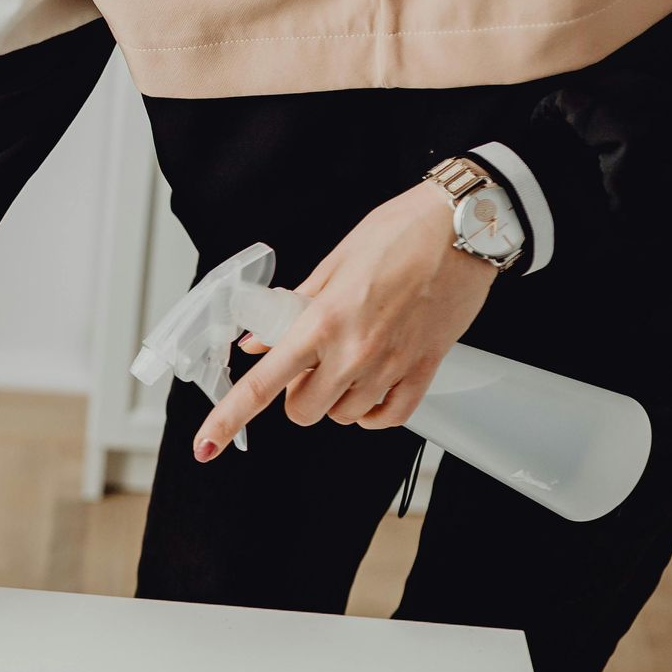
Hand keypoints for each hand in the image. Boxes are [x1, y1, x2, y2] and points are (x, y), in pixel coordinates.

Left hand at [194, 183, 496, 458]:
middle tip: (309, 364)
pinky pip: (389, 417)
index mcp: (321, 321)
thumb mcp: (332, 263)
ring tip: (349, 361)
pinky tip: (372, 387)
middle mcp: (354, 351)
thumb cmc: (400, 234)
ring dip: (337, 399)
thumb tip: (255, 343)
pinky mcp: (425, 370)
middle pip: (304, 411)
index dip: (228, 420)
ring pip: (345, 416)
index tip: (206, 445)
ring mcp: (391, 366)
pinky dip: (374, 411)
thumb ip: (291, 309)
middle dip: (298, 394)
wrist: (465, 226)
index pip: (262, 385)